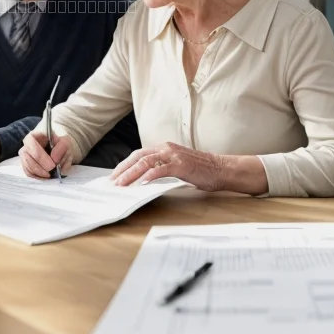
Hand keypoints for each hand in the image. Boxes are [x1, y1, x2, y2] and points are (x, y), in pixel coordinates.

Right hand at [19, 129, 73, 178]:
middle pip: (28, 158)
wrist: (59, 148)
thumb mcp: (66, 141)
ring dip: (40, 173)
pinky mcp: (26, 165)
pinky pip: (29, 173)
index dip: (41, 156)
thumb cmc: (60, 143)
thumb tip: (54, 158)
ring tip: (51, 174)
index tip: (53, 165)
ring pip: (28, 167)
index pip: (31, 144)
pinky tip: (47, 176)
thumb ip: (62, 147)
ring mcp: (25, 156)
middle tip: (52, 171)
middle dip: (41, 168)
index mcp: (34, 135)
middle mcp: (26, 145)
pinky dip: (39, 177)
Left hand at [109, 142, 223, 190]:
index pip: (138, 154)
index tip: (115, 176)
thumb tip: (144, 180)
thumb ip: (161, 168)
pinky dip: (149, 176)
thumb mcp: (176, 166)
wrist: (220, 169)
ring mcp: (173, 155)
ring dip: (131, 174)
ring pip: (145, 162)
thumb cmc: (200, 170)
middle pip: (138, 157)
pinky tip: (141, 184)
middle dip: (123, 169)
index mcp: (164, 148)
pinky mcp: (180, 165)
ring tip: (121, 184)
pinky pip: (160, 169)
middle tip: (112, 182)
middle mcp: (166, 148)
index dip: (125, 165)